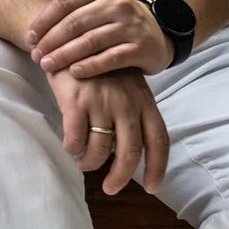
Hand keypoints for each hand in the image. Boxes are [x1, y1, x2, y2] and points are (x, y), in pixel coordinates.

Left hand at [27, 0, 169, 77]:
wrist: (158, 31)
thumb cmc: (115, 15)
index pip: (65, 2)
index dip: (43, 21)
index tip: (29, 38)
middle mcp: (118, 4)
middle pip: (75, 23)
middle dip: (51, 41)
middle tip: (35, 56)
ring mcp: (131, 26)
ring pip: (91, 41)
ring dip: (65, 55)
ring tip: (47, 66)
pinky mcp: (141, 47)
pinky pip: (112, 58)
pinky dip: (91, 66)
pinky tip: (75, 73)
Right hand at [46, 63, 168, 194]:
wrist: (70, 40)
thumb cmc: (99, 69)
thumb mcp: (127, 88)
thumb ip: (133, 116)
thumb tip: (128, 153)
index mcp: (144, 101)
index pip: (158, 141)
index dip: (157, 168)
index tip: (151, 187)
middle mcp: (126, 104)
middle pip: (130, 152)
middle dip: (120, 177)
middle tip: (110, 188)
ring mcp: (101, 102)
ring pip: (99, 150)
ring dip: (90, 163)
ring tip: (84, 162)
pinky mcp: (76, 102)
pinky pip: (75, 139)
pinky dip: (72, 148)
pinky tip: (70, 145)